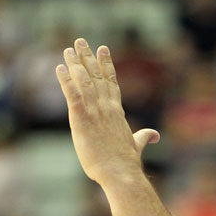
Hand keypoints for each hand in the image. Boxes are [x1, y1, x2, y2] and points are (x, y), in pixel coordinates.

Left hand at [56, 38, 158, 186]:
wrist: (120, 173)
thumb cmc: (126, 163)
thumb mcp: (136, 145)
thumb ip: (144, 137)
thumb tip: (155, 135)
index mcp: (116, 112)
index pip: (111, 82)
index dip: (106, 65)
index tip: (102, 49)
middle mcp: (106, 107)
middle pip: (96, 76)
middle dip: (87, 57)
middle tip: (80, 41)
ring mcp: (94, 112)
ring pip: (84, 81)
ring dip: (75, 64)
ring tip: (68, 50)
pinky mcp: (81, 119)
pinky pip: (72, 95)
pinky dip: (66, 81)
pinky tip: (59, 69)